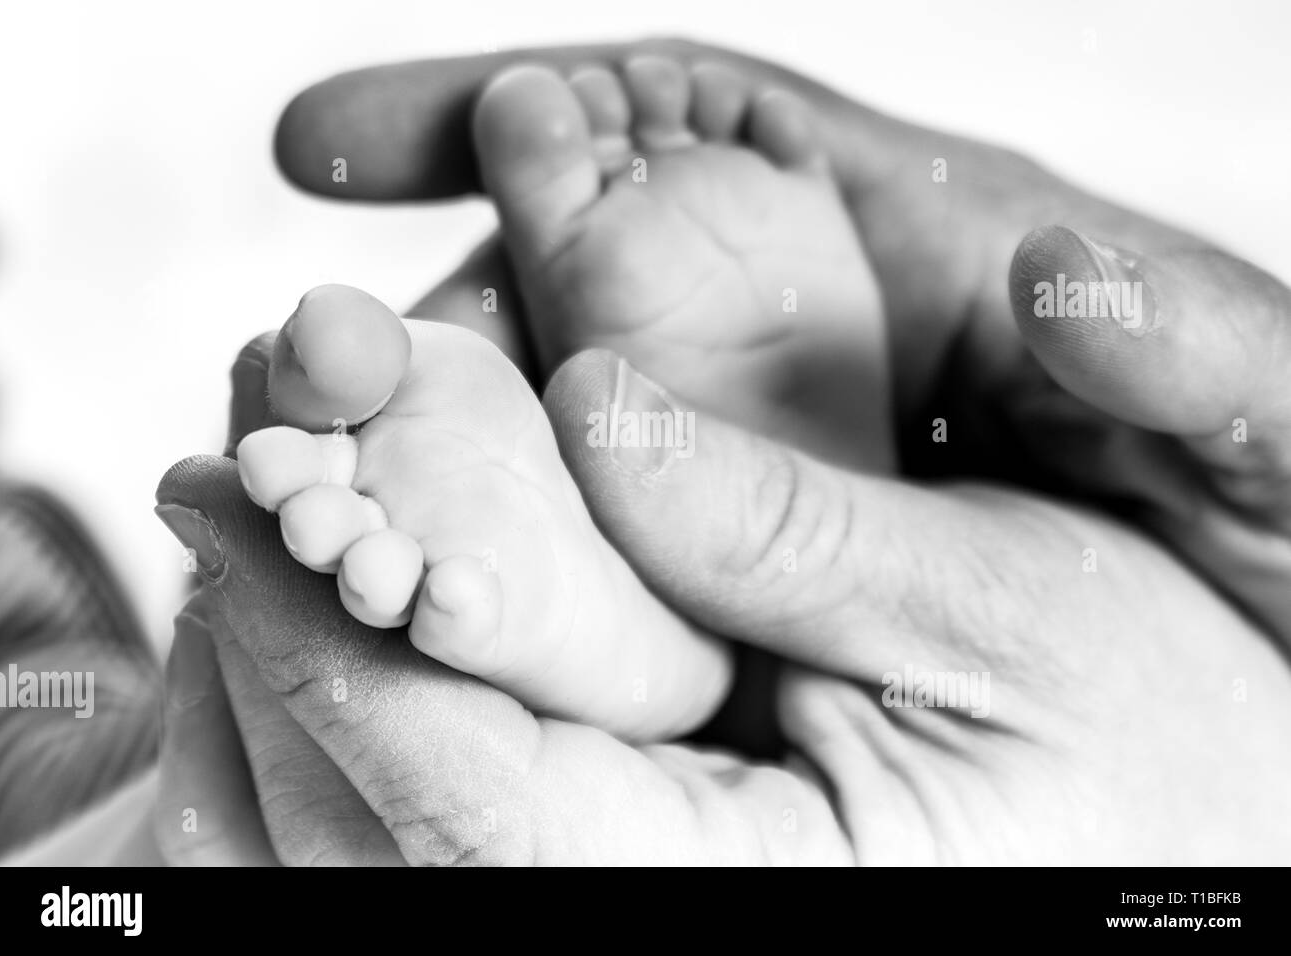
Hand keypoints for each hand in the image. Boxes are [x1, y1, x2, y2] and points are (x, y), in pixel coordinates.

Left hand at [157, 340, 1290, 863]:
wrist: (1197, 818)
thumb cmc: (1148, 739)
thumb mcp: (1001, 611)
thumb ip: (787, 528)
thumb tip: (601, 412)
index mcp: (748, 902)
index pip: (468, 803)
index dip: (324, 639)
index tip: (228, 487)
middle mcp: (662, 942)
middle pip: (366, 848)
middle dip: (262, 648)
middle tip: (222, 468)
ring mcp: (633, 932)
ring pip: (352, 879)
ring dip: (263, 709)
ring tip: (247, 547)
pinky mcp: (629, 896)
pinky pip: (414, 867)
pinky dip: (333, 754)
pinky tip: (325, 643)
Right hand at [274, 38, 1290, 645]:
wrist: (1276, 656)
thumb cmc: (1283, 503)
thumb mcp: (1263, 415)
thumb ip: (1182, 346)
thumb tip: (1039, 284)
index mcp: (900, 233)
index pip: (667, 122)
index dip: (496, 114)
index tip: (328, 141)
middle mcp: (815, 323)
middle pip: (581, 271)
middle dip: (436, 304)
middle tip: (309, 376)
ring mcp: (783, 445)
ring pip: (579, 414)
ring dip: (458, 440)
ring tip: (334, 488)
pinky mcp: (778, 559)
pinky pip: (629, 550)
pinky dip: (535, 561)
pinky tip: (457, 602)